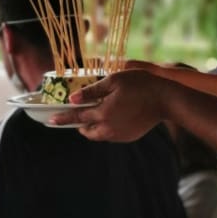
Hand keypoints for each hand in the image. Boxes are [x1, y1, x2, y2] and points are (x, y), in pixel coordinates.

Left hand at [49, 69, 166, 141]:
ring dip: (94, 126)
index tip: (50, 121)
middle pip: (87, 130)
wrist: (165, 99)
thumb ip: (92, 91)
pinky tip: (116, 115)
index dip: (63, 118)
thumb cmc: (140, 84)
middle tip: (80, 114)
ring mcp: (119, 134)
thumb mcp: (115, 80)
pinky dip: (108, 127)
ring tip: (99, 113)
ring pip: (99, 134)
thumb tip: (73, 99)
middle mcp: (108, 128)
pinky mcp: (129, 137)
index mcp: (103, 113)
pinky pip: (112, 134)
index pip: (77, 117)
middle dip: (80, 124)